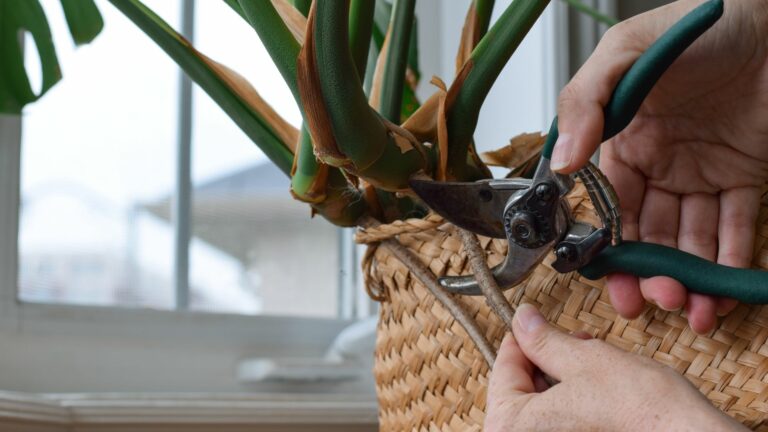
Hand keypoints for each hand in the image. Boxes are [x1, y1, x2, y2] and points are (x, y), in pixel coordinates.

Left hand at [484, 304, 744, 430]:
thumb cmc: (639, 409)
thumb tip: (522, 319)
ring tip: (589, 358)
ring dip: (559, 377)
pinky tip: (594, 386)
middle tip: (570, 339)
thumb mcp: (583, 360)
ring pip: (540, 405)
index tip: (529, 322)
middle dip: (544, 359)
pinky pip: (557, 422)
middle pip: (519, 390)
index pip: (503, 371)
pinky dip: (570, 402)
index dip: (519, 339)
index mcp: (511, 426)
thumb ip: (543, 340)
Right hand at [552, 0, 767, 333]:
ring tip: (692, 308)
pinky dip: (732, 261)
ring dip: (690, 276)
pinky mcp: (744, 175)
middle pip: (650, 232)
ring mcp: (702, 173)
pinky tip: (725, 289)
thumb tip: (560, 164)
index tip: (614, 281)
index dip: (612, 247)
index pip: (612, 206)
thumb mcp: (623, 56)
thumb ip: (584, 105)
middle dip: (651, 272)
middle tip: (657, 301)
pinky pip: (736, 225)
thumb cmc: (694, 29)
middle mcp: (659, 164)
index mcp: (623, 142)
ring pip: (691, 238)